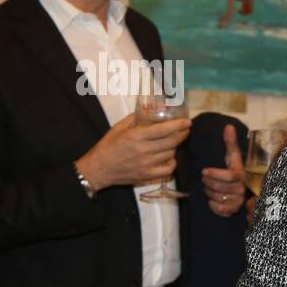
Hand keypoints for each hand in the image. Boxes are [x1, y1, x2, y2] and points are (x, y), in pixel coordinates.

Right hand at [76, 113, 190, 190]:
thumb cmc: (108, 147)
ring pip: (171, 154)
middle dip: (182, 134)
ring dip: (176, 146)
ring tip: (174, 141)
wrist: (99, 169)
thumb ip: (134, 119)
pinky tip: (170, 157)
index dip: (178, 125)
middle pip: (172, 142)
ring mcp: (147, 164)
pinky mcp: (148, 175)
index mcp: (136, 136)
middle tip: (186, 130)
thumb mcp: (118, 128)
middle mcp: (144, 150)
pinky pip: (169, 169)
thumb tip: (149, 111)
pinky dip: (173, 162)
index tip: (187, 122)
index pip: (164, 130)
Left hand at [202, 123, 246, 217]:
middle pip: (221, 188)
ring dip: (209, 193)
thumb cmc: (232, 168)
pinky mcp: (233, 210)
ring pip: (219, 198)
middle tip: (204, 179)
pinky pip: (220, 210)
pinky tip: (212, 199)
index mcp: (241, 174)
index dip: (216, 174)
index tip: (204, 171)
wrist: (238, 186)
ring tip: (208, 188)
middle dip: (209, 184)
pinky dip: (213, 205)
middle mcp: (242, 188)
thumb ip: (230, 142)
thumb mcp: (231, 155)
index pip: (231, 176)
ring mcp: (238, 200)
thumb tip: (229, 126)